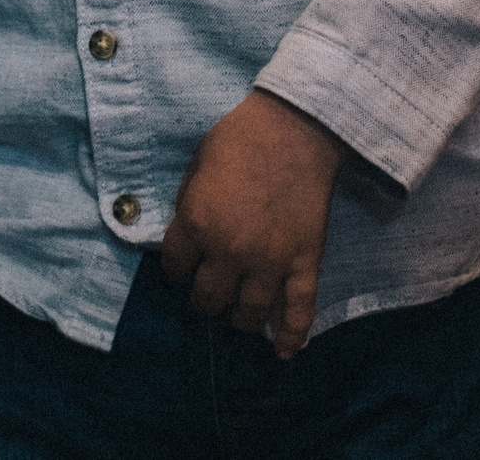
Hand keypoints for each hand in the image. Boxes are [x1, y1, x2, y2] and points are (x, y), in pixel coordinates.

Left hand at [161, 88, 345, 358]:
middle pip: (208, 301)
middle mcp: (229, 251)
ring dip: (239, 320)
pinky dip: (293, 335)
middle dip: (205, 299)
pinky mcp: (304, 262)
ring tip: (238, 315)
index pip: (175, 269)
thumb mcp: (196, 166)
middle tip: (211, 292)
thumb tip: (186, 237)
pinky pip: (299, 310)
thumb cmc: (239, 138)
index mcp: (196, 224)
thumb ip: (188, 206)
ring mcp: (269, 261)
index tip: (185, 265)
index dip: (178, 269)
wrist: (296, 127)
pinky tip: (284, 353)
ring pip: (249, 315)